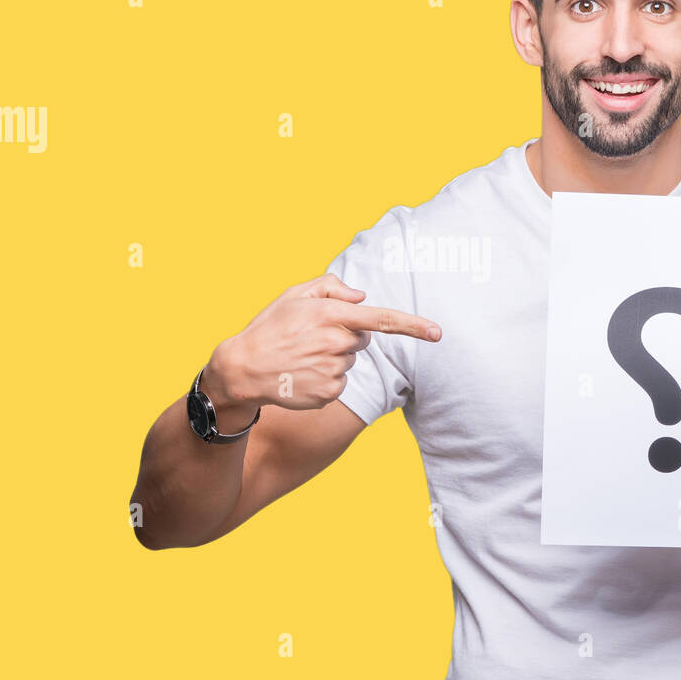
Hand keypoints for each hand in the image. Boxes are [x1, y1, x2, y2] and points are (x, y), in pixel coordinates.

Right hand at [209, 273, 441, 412]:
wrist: (243, 369)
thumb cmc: (270, 328)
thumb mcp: (294, 295)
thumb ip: (331, 287)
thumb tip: (361, 296)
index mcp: (331, 315)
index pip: (381, 319)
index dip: (413, 325)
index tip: (438, 333)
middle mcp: (336, 343)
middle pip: (362, 340)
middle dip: (344, 337)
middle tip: (311, 338)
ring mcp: (333, 370)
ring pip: (349, 361)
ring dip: (332, 358)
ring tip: (302, 357)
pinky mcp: (330, 392)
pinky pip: (341, 382)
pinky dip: (326, 379)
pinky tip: (303, 374)